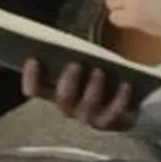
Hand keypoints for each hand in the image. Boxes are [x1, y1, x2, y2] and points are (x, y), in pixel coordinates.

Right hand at [22, 57, 142, 131]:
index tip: (33, 59)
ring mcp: (91, 119)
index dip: (31, 77)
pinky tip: (126, 85)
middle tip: (75, 63)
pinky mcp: (113, 123)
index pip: (35, 90)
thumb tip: (61, 38)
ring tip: (100, 71)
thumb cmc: (100, 74)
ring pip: (87, 110)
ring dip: (93, 90)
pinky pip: (114, 115)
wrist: (129, 98)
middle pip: (62, 100)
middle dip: (67, 82)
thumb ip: (72, 56)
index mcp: (57, 93)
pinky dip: (120, 100)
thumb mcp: (85, 63)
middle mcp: (70, 109)